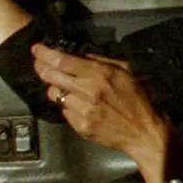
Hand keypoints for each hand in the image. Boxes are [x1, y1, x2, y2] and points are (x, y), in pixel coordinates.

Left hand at [32, 44, 170, 176]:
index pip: (62, 61)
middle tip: (40, 64)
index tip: (37, 49)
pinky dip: (68, 106)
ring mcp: (82, 110)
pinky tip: (81, 106)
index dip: (44, 53)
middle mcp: (88, 91)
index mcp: (100, 74)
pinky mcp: (80, 125)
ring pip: (54, 94)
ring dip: (57, 89)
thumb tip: (82, 56)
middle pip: (50, 76)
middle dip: (41, 68)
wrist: (145, 132)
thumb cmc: (141, 101)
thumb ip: (103, 61)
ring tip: (67, 88)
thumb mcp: (128, 72)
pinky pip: (64, 111)